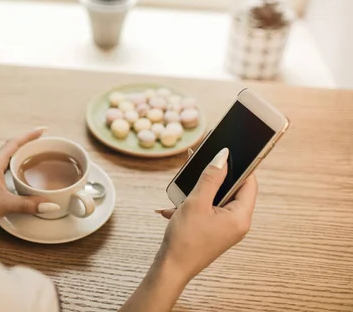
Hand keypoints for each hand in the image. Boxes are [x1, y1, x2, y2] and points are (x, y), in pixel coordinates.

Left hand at [0, 127, 56, 230]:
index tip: (43, 130)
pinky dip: (17, 167)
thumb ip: (28, 204)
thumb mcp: (4, 204)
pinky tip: (23, 175)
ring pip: (9, 158)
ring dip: (22, 155)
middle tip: (45, 143)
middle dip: (29, 143)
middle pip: (12, 147)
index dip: (29, 135)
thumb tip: (51, 204)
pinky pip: (6, 168)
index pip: (14, 143)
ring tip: (37, 156)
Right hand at [155, 148, 257, 282]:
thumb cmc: (185, 239)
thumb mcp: (196, 203)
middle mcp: (237, 222)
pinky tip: (174, 208)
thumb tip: (223, 156)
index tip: (226, 151)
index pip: (249, 183)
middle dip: (213, 177)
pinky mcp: (213, 230)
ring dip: (198, 192)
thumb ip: (211, 178)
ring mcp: (225, 227)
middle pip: (231, 189)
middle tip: (199, 165)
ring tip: (182, 191)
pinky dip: (192, 205)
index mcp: (240, 216)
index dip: (240, 165)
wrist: (171, 269)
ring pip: (216, 198)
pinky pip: (206, 209)